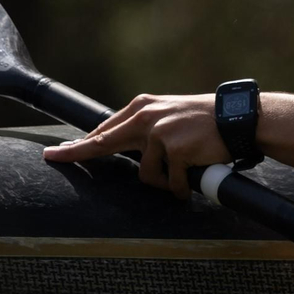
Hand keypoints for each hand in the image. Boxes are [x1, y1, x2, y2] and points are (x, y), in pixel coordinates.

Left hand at [43, 93, 232, 199]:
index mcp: (144, 107)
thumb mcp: (172, 114)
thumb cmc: (208, 120)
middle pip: (104, 142)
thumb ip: (147, 126)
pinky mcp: (175, 149)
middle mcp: (146, 117)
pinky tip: (194, 177)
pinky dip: (181, 187)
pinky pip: (170, 182)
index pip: (104, 129)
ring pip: (146, 174)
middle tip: (53, 156)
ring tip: (184, 172)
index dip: (80, 144)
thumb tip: (124, 144)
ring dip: (164, 180)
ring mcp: (159, 133)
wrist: (240, 119)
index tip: (56, 151)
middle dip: (77, 152)